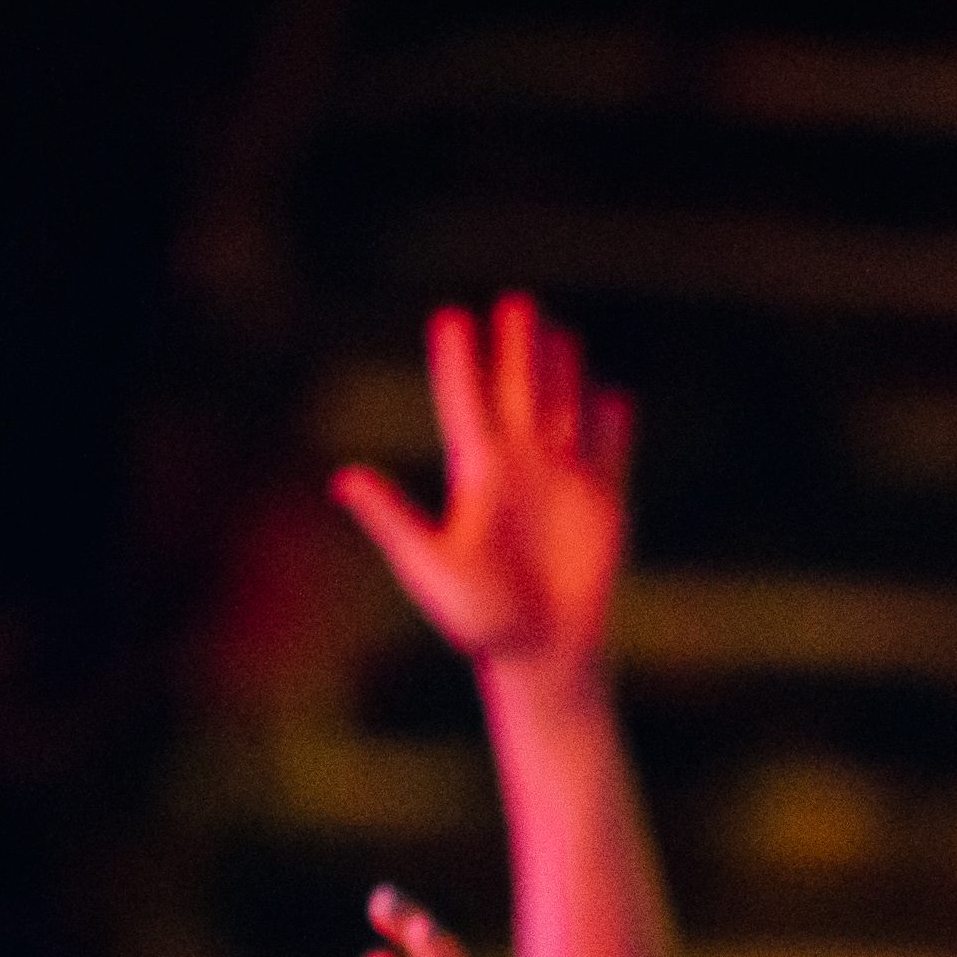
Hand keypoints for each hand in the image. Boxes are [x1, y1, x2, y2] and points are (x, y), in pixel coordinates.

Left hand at [330, 293, 632, 690]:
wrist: (541, 655)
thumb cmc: (479, 619)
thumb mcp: (428, 565)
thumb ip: (391, 518)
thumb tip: (342, 479)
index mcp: (479, 477)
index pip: (467, 404)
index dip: (459, 362)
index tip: (451, 318)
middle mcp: (520, 469)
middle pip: (519, 394)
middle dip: (518, 348)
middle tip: (515, 301)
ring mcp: (562, 484)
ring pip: (563, 412)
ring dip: (562, 374)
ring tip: (558, 334)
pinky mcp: (604, 505)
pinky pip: (611, 454)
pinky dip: (614, 427)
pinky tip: (614, 399)